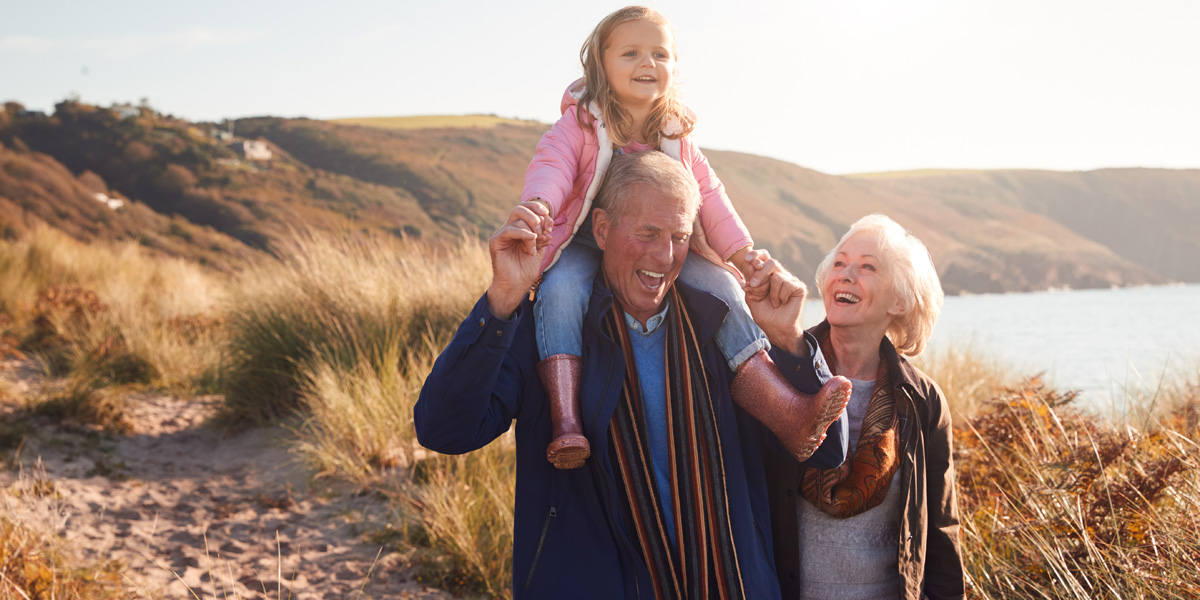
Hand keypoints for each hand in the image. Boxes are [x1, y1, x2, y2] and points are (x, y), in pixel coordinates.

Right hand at [486, 202, 549, 317]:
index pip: (526, 208)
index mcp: (519, 228)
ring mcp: (502, 234)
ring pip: (517, 217)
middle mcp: (509, 228)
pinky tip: (532, 238)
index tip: (549, 218)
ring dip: (532, 230)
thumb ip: (542, 233)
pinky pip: (509, 230)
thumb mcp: (539, 247)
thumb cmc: (526, 268)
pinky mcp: (496, 241)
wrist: (516, 285)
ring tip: (536, 244)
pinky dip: (523, 233)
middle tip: (544, 228)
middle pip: (520, 208)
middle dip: (535, 214)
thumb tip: (547, 219)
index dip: (538, 209)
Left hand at [742, 249, 807, 354]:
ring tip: (774, 303)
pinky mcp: (799, 287)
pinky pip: (788, 284)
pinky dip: (781, 296)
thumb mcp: (751, 297)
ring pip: (777, 276)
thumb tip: (750, 266)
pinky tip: (782, 302)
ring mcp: (790, 280)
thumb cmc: (764, 313)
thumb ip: (751, 282)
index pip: (764, 257)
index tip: (748, 259)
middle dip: (760, 273)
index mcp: (767, 274)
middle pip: (771, 262)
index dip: (756, 255)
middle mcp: (779, 274)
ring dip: (772, 293)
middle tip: (753, 285)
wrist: (775, 328)